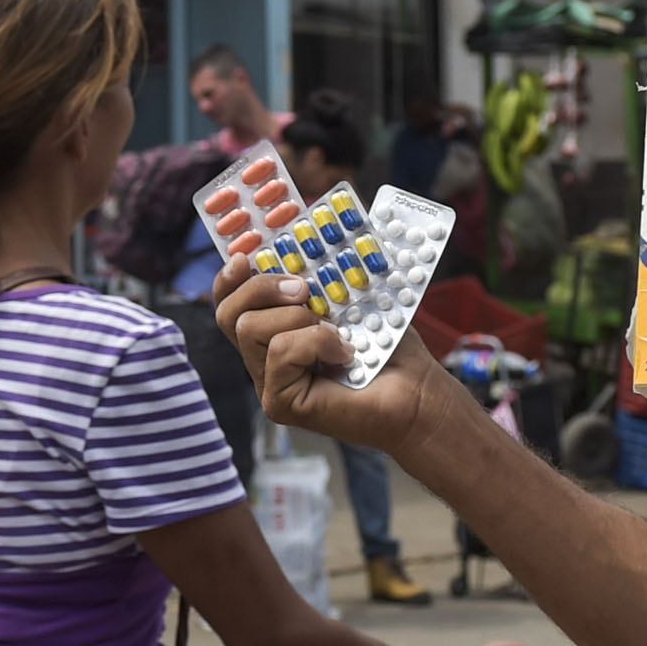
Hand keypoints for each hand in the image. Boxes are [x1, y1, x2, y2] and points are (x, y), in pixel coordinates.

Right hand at [212, 257, 448, 455]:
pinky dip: (316, 342)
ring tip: (335, 330)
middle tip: (303, 289)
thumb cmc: (389, 347)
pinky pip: (279, 352)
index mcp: (275, 331)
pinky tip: (345, 354)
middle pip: (228, 313)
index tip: (247, 256)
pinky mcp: (280, 403)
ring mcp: (269, 384)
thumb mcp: (350, 297)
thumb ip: (319, 276)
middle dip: (262, 287)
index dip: (229, 278)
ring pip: (249, 328)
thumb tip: (300, 243)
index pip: (229, 303)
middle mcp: (264, 359)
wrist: (418, 391)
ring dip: (298, 318)